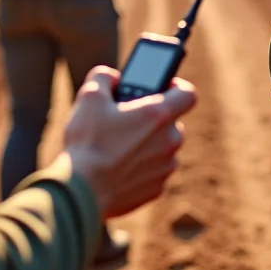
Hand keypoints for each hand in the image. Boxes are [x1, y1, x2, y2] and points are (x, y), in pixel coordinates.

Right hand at [60, 66, 196, 218]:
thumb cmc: (88, 142)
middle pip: (172, 123)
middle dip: (153, 119)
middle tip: (128, 119)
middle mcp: (170, 141)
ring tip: (118, 146)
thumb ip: (104, 77)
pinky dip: (141, 167)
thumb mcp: (90, 97)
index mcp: (158, 115)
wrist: (82, 192)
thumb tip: (112, 78)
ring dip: (148, 144)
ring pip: (163, 148)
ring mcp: (165, 167)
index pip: (188, 94)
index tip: (165, 87)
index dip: (178, 87)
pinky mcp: (156, 189)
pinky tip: (118, 167)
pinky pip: (154, 171)